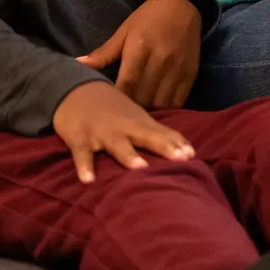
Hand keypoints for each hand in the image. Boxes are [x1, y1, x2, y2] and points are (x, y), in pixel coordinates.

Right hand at [51, 80, 194, 183]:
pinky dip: (84, 166)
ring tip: (140, 168)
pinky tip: (88, 180)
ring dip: (128, 155)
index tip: (193, 156)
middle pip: (147, 137)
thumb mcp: (136, 118)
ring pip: (117, 145)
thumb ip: (157, 134)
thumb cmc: (112, 109)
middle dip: (164, 148)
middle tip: (181, 160)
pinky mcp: (80, 139)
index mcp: (139, 123)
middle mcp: (124, 128)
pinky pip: (82, 155)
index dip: (178, 144)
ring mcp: (102, 133)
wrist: (75, 89)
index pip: (163, 134)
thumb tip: (186, 150)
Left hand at [75, 0, 202, 108]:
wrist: (184, 5)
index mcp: (140, 48)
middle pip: (143, 97)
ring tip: (138, 113)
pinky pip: (178, 100)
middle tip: (121, 113)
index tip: (108, 108)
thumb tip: (77, 65)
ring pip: (161, 103)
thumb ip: (103, 53)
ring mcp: (178, 67)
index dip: (117, 100)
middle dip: (130, 108)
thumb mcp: (124, 31)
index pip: (126, 83)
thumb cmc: (148, 18)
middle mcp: (161, 59)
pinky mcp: (191, 73)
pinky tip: (157, 108)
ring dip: (148, 111)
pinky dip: (167, 108)